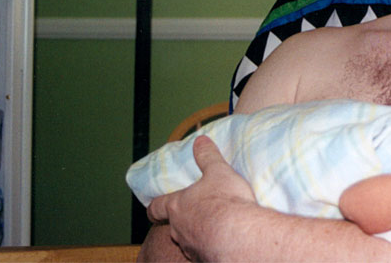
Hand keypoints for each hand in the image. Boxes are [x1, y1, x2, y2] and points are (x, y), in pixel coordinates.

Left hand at [147, 135, 255, 260]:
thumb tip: (200, 140)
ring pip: (188, 240)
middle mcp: (179, 229)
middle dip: (182, 219)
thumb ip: (208, 156)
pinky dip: (211, 245)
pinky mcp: (204, 259)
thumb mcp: (218, 172)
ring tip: (214, 227)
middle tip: (195, 213)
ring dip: (198, 233)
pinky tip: (224, 240)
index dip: (154, 207)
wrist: (238, 236)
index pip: (157, 207)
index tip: (152, 209)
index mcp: (177, 206)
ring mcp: (190, 247)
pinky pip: (204, 251)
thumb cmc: (224, 202)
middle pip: (173, 225)